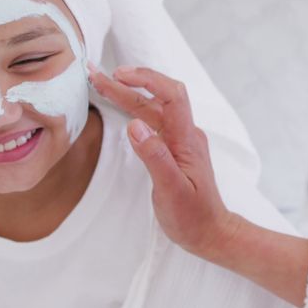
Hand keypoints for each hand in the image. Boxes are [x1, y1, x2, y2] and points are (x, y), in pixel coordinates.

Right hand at [88, 64, 241, 260]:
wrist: (211, 233)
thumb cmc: (193, 217)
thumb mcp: (171, 191)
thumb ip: (154, 157)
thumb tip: (134, 125)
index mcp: (187, 140)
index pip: (171, 95)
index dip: (147, 79)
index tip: (119, 75)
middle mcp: (185, 135)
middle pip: (157, 98)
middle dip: (127, 83)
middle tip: (96, 75)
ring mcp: (179, 141)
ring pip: (152, 109)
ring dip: (127, 95)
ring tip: (101, 83)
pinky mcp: (172, 149)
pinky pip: (153, 121)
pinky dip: (134, 110)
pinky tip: (121, 106)